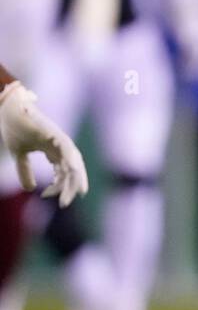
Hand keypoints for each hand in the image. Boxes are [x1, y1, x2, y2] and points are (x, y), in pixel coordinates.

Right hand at [0, 83, 88, 207]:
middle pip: (73, 166)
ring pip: (73, 158)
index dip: (62, 186)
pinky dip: (70, 158)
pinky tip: (72, 169)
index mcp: (52, 150)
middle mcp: (58, 145)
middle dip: (74, 183)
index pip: (64, 171)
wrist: (7, 109)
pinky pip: (66, 146)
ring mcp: (57, 137)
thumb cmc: (14, 129)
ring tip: (77, 191)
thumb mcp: (19, 156)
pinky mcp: (53, 132)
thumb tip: (30, 189)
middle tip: (71, 200)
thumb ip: (25, 171)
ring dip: (75, 175)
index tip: (58, 200)